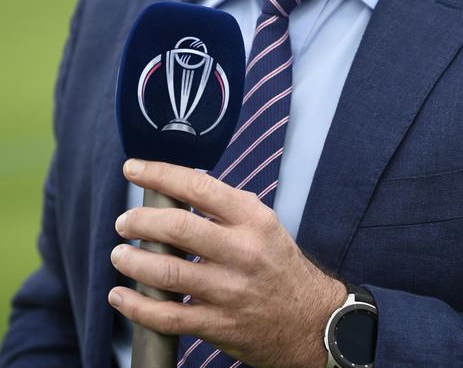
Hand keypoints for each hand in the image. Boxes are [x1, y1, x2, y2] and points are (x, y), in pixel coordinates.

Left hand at [108, 159, 346, 367]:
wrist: (309, 320)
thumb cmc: (279, 265)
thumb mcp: (263, 225)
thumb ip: (225, 208)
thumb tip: (177, 188)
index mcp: (252, 219)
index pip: (198, 186)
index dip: (159, 175)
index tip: (133, 169)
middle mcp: (241, 251)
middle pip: (178, 229)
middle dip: (140, 221)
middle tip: (124, 222)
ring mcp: (229, 291)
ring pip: (167, 274)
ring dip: (134, 262)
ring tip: (120, 255)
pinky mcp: (218, 325)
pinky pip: (167, 317)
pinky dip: (137, 306)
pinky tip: (121, 296)